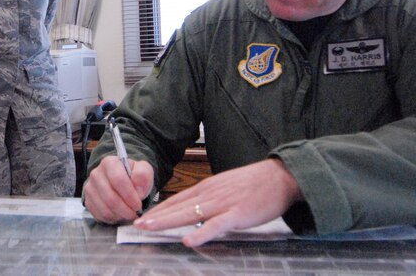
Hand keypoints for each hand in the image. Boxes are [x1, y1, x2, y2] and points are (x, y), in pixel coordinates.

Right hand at [83, 155, 153, 223]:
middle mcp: (96, 174)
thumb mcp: (143, 170)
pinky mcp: (88, 201)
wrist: (121, 181)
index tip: (138, 204)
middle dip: (126, 209)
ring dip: (120, 215)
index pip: (118, 180)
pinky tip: (120, 214)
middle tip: (135, 213)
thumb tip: (137, 189)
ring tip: (129, 214)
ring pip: (105, 209)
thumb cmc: (132, 176)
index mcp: (109, 163)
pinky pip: (100, 215)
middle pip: (110, 198)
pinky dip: (113, 218)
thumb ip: (143, 175)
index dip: (130, 196)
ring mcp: (90, 189)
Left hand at [133, 159, 302, 246]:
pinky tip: (188, 239)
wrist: (280, 177)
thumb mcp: (226, 186)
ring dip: (167, 221)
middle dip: (155, 216)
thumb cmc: (255, 183)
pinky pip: (216, 226)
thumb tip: (195, 209)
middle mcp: (210, 194)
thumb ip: (210, 198)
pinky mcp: (237, 215)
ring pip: (189, 214)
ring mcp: (222, 204)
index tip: (142, 216)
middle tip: (135, 224)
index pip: (177, 199)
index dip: (158, 209)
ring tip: (149, 228)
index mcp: (207, 188)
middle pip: (177, 206)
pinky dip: (201, 233)